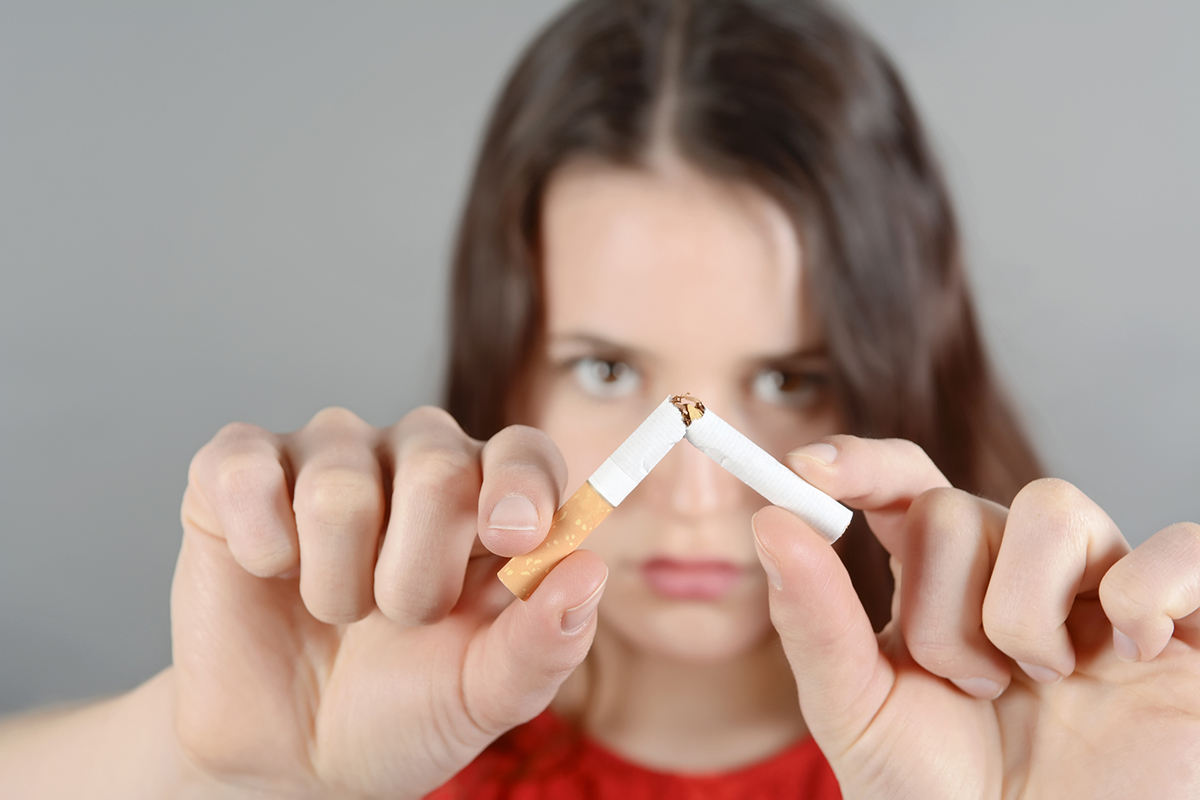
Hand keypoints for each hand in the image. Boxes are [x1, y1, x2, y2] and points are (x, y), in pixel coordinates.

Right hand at [172, 407, 607, 798]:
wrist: (292, 757)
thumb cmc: (402, 710)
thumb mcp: (485, 696)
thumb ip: (545, 641)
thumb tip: (589, 571)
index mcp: (490, 502)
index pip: (522, 451)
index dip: (522, 483)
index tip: (513, 538)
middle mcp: (413, 461)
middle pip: (436, 464)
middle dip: (417, 575)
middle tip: (399, 620)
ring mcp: (327, 458)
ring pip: (341, 482)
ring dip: (337, 582)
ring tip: (335, 611)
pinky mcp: (238, 472)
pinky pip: (246, 470)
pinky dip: (261, 542)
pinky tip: (270, 571)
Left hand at [753, 436, 1199, 797]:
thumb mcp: (861, 715)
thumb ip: (816, 622)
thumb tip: (770, 521)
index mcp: (938, 586)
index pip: (905, 485)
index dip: (862, 462)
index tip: (806, 468)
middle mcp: (1016, 576)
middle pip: (959, 508)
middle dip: (941, 607)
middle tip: (969, 686)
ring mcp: (1100, 598)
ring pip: (1054, 508)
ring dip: (1020, 607)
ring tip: (1038, 681)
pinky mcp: (1187, 632)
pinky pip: (1182, 549)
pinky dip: (1147, 589)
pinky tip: (1128, 653)